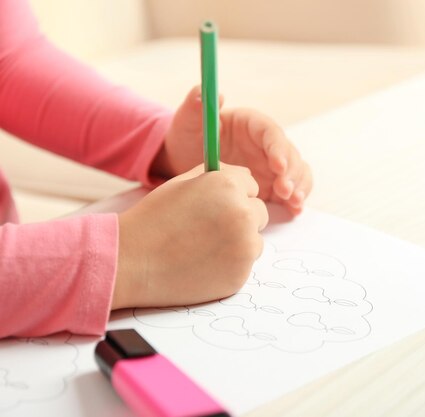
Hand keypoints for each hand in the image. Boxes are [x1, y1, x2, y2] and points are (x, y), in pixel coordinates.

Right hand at [113, 163, 268, 308]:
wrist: (131, 262)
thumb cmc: (154, 219)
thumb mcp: (182, 184)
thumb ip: (215, 174)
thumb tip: (241, 174)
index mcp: (228, 185)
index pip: (251, 184)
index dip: (232, 193)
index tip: (214, 204)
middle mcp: (243, 213)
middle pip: (259, 212)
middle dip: (241, 217)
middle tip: (207, 228)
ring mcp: (245, 246)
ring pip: (255, 239)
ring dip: (238, 242)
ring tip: (202, 246)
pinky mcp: (241, 274)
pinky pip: (245, 263)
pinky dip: (230, 264)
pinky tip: (202, 263)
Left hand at [153, 86, 311, 214]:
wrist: (184, 163)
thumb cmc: (187, 138)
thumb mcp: (187, 123)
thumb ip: (196, 107)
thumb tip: (216, 94)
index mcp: (252, 124)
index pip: (272, 133)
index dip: (278, 148)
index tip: (277, 166)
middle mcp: (267, 144)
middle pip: (289, 154)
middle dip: (291, 172)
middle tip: (285, 190)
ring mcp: (272, 165)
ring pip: (296, 172)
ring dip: (299, 186)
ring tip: (294, 203)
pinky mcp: (273, 184)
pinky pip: (291, 189)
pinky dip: (296, 199)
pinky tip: (295, 210)